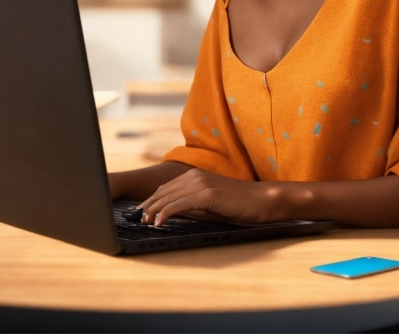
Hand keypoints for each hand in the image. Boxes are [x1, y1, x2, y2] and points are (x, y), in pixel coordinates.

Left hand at [137, 168, 284, 226]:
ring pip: (169, 197)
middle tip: (136, 218)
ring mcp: (201, 183)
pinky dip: (167, 213)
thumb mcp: (210, 206)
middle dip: (148, 205)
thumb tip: (171, 213)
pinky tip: (159, 222)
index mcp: (195, 176)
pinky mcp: (207, 194)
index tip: (140, 212)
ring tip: (143, 221)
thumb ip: (191, 206)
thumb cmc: (238, 204)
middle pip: (163, 192)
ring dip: (153, 210)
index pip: (166, 189)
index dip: (151, 201)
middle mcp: (195, 176)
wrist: (261, 200)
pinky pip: (181, 204)